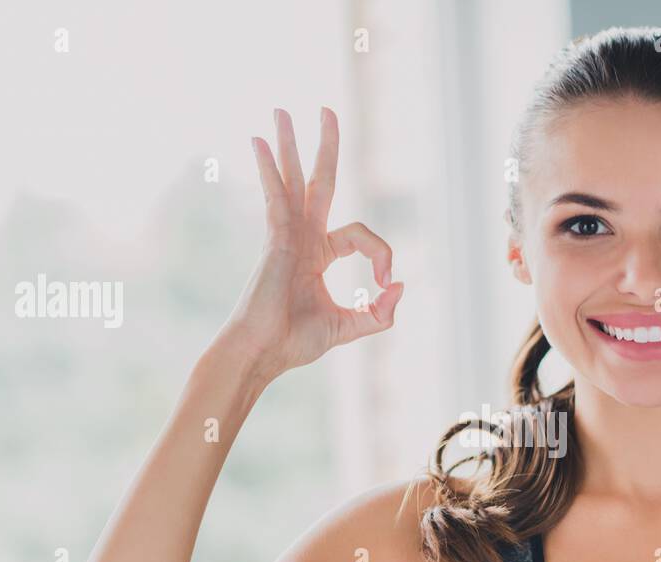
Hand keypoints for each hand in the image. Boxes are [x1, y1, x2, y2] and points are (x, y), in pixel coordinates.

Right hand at [215, 106, 402, 379]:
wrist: (263, 353)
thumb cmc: (294, 342)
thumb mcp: (349, 327)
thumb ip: (380, 314)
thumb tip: (400, 286)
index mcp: (319, 254)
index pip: (361, 234)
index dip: (382, 253)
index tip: (386, 282)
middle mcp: (303, 237)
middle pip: (319, 181)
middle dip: (324, 146)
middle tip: (326, 109)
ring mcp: (287, 235)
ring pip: (293, 180)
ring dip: (289, 144)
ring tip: (281, 109)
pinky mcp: (275, 239)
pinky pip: (275, 196)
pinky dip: (268, 169)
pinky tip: (260, 142)